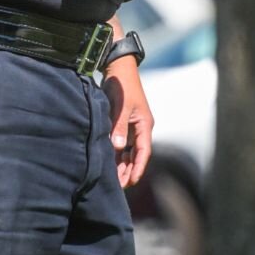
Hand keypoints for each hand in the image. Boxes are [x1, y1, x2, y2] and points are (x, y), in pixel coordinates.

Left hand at [102, 60, 152, 186]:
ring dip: (122, 164)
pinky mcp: (123, 123)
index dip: (138, 168)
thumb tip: (119, 147)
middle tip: (118, 186)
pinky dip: (117, 154)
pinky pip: (122, 144)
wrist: (118, 68)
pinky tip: (109, 164)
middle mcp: (140, 128)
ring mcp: (132, 126)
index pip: (144, 152)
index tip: (131, 182)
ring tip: (113, 179)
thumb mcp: (121, 107)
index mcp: (145, 125)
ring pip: (129, 151)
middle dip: (129, 171)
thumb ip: (119, 128)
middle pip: (137, 155)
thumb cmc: (122, 86)